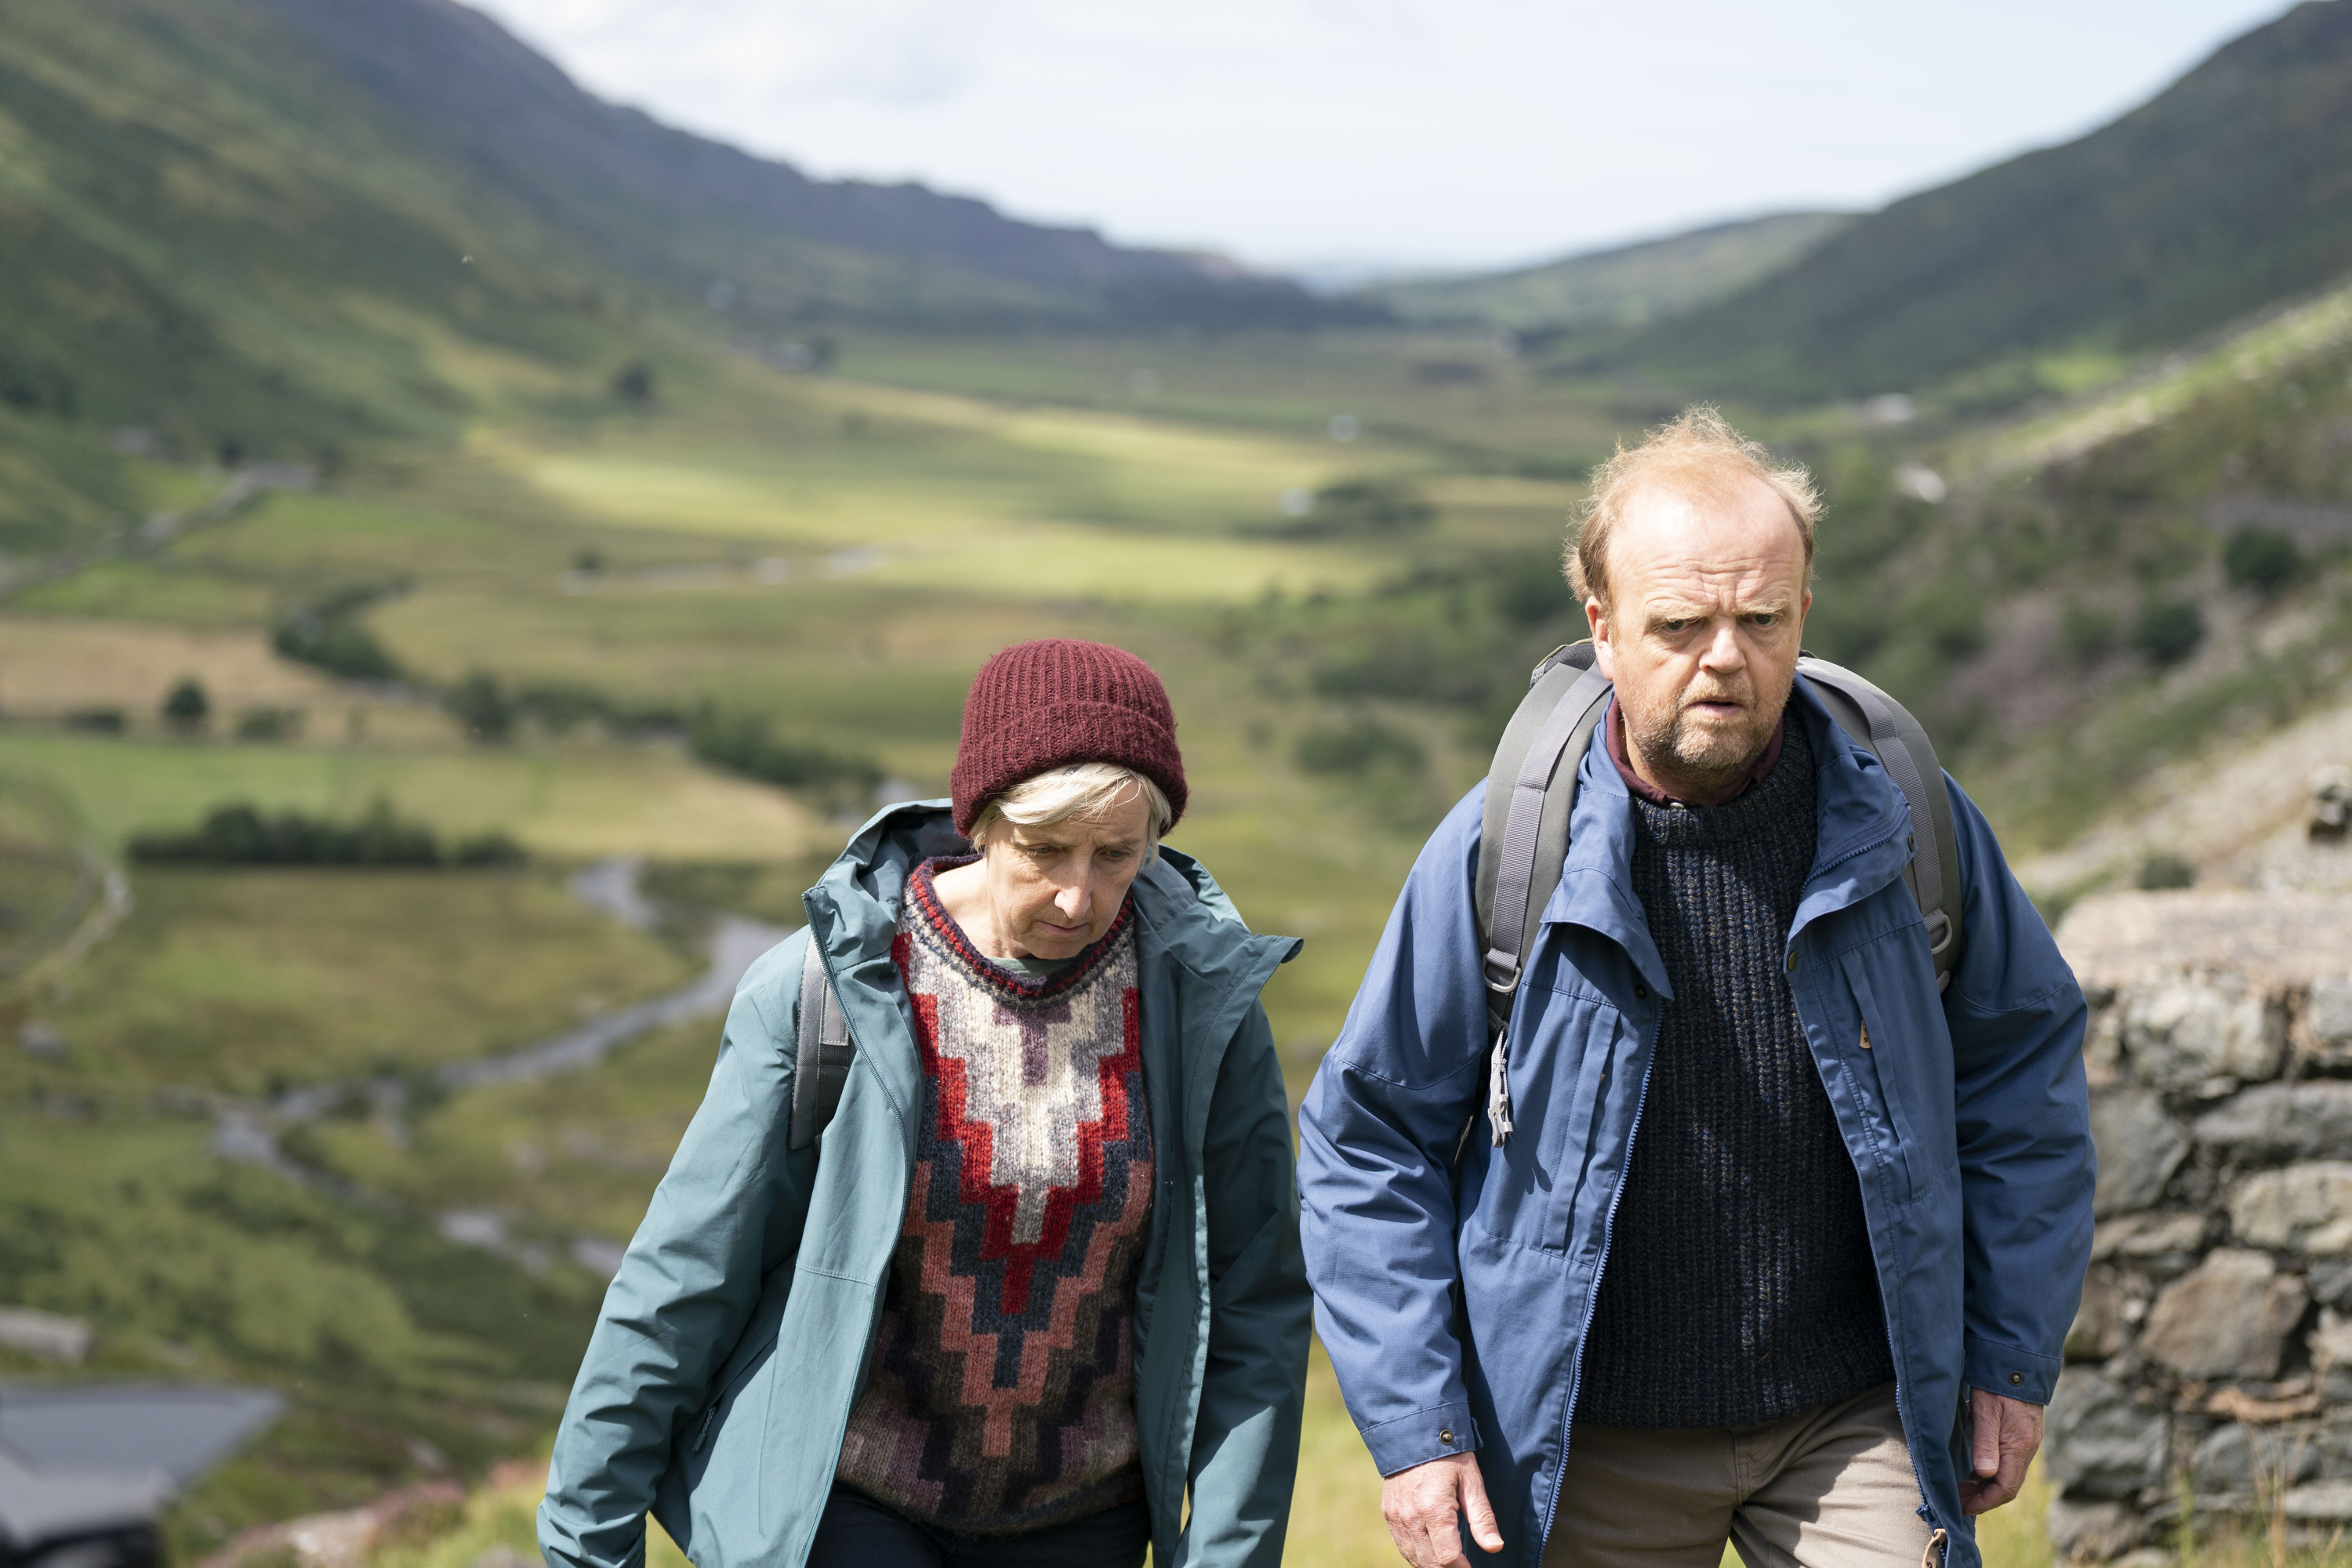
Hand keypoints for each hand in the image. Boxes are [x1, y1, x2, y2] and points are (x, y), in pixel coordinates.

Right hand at [1381, 1451, 1504, 1566]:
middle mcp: (1410, 1516)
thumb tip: (1495, 1547)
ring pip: (1413, 1558)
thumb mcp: (1471, 1481)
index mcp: (1433, 1509)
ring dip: (1431, 1564)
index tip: (1472, 1567)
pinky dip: (1417, 1554)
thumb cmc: (1448, 1455)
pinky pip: (1402, 1545)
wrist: (1414, 1432)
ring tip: (1450, 1559)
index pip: (1448, 1558)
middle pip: (1430, 1563)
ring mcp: (1396, 1516)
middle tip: (1463, 1563)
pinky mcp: (1389, 1513)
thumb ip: (1482, 1517)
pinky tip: (1431, 1551)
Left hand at [1958, 1387, 2042, 1513]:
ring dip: (1987, 1486)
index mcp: (2019, 1446)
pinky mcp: (2025, 1435)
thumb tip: (1985, 1474)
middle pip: (2009, 1486)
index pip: (2005, 1488)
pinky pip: (2011, 1463)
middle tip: (1958, 1499)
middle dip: (1984, 1498)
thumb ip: (1985, 1443)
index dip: (1984, 1502)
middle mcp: (2028, 1448)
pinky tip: (1976, 1470)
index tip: (1962, 1506)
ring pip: (2010, 1475)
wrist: (2017, 1361)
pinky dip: (1993, 1473)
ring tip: (1962, 1487)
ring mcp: (2029, 1442)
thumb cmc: (1997, 1385)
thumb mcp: (1985, 1411)